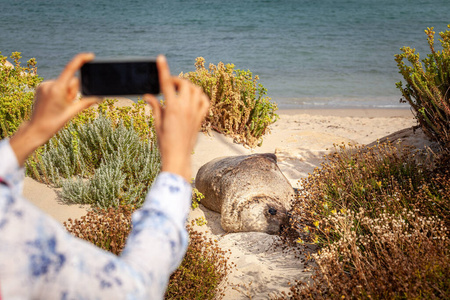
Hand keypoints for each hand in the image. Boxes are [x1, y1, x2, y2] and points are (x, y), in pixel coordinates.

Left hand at [10, 53, 98, 165]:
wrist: (36, 129)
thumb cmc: (54, 122)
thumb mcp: (72, 112)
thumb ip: (86, 102)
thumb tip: (99, 97)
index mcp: (58, 89)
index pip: (71, 69)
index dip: (81, 60)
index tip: (90, 56)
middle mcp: (49, 84)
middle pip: (71, 81)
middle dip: (73, 91)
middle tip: (67, 105)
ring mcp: (44, 85)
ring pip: (64, 84)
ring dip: (66, 93)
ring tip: (59, 106)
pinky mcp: (41, 87)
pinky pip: (56, 85)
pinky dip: (59, 93)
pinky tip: (54, 103)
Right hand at [144, 56, 209, 180]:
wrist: (178, 157)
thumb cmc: (165, 142)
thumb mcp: (157, 123)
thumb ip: (155, 107)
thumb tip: (147, 96)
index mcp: (173, 108)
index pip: (166, 84)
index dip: (163, 69)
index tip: (160, 58)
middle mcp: (186, 108)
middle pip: (184, 84)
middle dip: (176, 81)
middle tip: (168, 85)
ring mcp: (195, 113)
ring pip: (196, 90)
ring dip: (188, 86)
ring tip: (179, 91)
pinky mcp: (201, 118)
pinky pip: (205, 101)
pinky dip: (200, 96)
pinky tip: (193, 98)